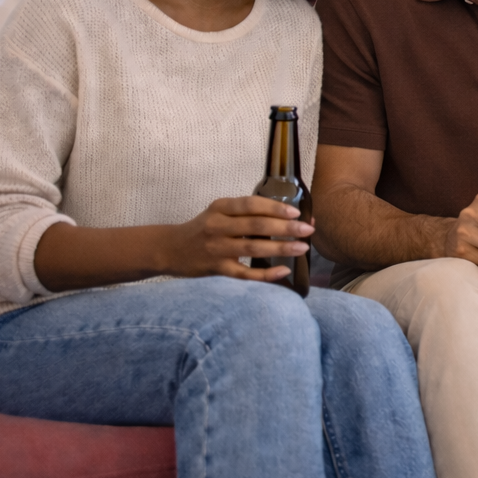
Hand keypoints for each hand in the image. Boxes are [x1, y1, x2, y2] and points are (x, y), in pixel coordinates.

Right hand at [158, 196, 314, 282]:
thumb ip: (246, 213)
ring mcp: (216, 248)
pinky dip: (265, 274)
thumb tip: (287, 215)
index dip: (275, 207)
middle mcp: (217, 226)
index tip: (297, 211)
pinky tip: (283, 272)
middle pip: (256, 225)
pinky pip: (244, 273)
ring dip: (281, 248)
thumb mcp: (219, 213)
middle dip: (285, 227)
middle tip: (308, 229)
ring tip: (302, 248)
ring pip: (253, 247)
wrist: (169, 249)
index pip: (251, 204)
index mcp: (220, 207)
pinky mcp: (216, 269)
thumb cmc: (203, 229)